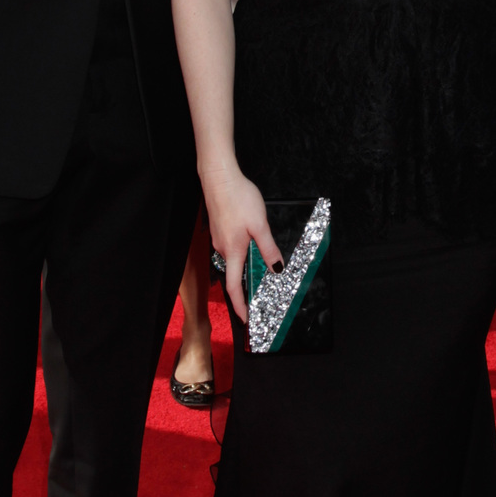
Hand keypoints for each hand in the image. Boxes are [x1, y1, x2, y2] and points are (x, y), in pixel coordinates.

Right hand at [203, 163, 280, 321]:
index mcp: (233, 251)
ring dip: (245, 267)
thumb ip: (267, 248)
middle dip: (246, 287)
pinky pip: (231, 248)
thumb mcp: (260, 224)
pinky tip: (251, 244)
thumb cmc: (238, 198)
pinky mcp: (220, 229)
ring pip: (234, 259)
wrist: (219, 177)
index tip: (246, 319)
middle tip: (260, 296)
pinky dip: (242, 253)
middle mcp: (223, 248)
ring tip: (261, 269)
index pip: (234, 286)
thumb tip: (276, 269)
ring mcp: (219, 239)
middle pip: (234, 274)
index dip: (240, 305)